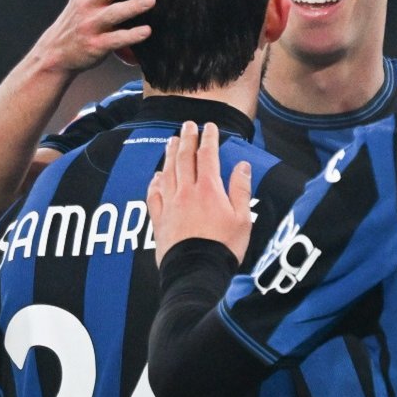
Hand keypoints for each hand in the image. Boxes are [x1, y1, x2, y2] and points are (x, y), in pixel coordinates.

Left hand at [147, 121, 252, 265]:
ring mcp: (170, 205)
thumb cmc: (223, 247)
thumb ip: (241, 189)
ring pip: (168, 172)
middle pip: (184, 158)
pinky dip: (155, 182)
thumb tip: (242, 165)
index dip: (208, 138)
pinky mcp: (160, 219)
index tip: (209, 126)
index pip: (207, 155)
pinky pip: (154, 195)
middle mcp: (186, 192)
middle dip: (187, 139)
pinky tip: (156, 176)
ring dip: (170, 154)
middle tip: (187, 125)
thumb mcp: (243, 218)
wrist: (196, 272)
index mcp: (208, 189)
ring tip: (171, 141)